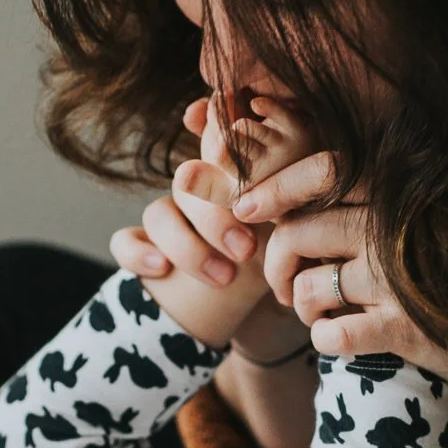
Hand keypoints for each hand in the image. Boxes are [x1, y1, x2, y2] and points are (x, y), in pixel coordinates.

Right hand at [109, 97, 312, 358]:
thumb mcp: (302, 231)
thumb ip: (301, 198)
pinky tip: (161, 270)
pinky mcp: (149, 253)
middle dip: (215, 215)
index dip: (213, 126)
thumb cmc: (291, 265)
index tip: (221, 135)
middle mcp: (199, 191)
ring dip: (189, 245)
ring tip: (225, 277)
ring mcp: (171, 220)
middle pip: (189, 181)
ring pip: (159, 213)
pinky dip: (139, 253)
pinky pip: (126, 242)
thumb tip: (321, 163)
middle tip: (247, 248)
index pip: (216, 139)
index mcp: (237, 177)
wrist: (268, 321)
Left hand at [230, 147, 447, 393]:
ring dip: (303, 308)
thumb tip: (277, 201)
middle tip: (284, 290)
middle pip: (297, 234)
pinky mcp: (405, 328)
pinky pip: (332, 334)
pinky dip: (325, 339)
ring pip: (309, 289)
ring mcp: (399, 278)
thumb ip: (359, 208)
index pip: (322, 171)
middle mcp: (395, 228)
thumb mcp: (409, 227)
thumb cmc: (444, 278)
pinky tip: (339, 337)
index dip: (275, 187)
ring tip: (317, 314)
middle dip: (276, 267)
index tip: (247, 209)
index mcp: (396, 195)